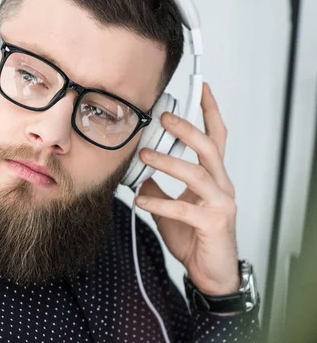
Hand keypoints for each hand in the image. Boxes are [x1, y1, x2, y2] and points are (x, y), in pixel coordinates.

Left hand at [134, 82, 239, 295]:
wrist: (210, 272)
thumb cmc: (194, 237)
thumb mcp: (172, 208)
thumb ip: (160, 189)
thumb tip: (139, 174)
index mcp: (214, 178)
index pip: (216, 137)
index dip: (210, 112)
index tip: (201, 88)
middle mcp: (222, 186)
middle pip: (209, 148)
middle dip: (187, 129)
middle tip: (163, 118)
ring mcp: (222, 204)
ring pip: (197, 174)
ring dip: (168, 162)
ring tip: (144, 154)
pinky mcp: (214, 224)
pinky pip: (184, 209)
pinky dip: (159, 202)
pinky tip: (140, 199)